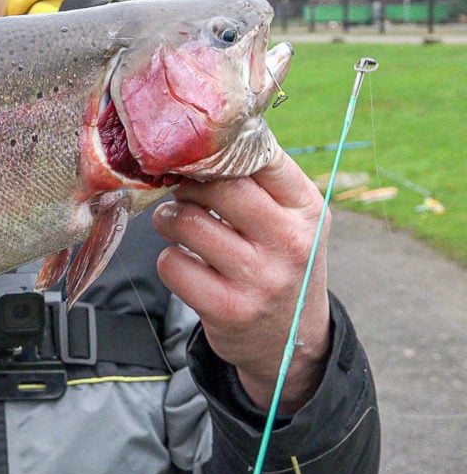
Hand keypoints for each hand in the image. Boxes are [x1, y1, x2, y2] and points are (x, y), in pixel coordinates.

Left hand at [152, 144, 331, 413]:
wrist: (292, 340)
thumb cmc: (279, 261)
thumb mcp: (290, 218)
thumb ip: (258, 178)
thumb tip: (202, 133)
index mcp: (306, 208)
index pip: (258, 155)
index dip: (217, 149)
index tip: (195, 152)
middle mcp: (289, 241)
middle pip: (216, 185)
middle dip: (186, 183)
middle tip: (180, 191)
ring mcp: (260, 278)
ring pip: (186, 222)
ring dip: (168, 219)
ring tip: (176, 224)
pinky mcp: (228, 308)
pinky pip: (172, 263)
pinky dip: (169, 260)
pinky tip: (185, 263)